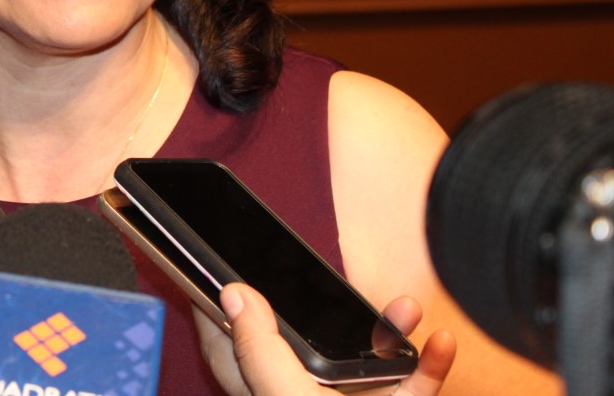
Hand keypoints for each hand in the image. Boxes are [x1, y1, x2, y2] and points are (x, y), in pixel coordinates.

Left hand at [197, 283, 455, 395]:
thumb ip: (261, 350)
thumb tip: (233, 294)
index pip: (229, 351)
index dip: (216, 309)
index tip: (213, 268)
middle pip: (302, 346)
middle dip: (322, 307)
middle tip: (325, 277)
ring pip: (365, 361)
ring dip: (389, 331)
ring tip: (404, 308)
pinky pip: (414, 387)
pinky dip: (429, 364)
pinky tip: (438, 342)